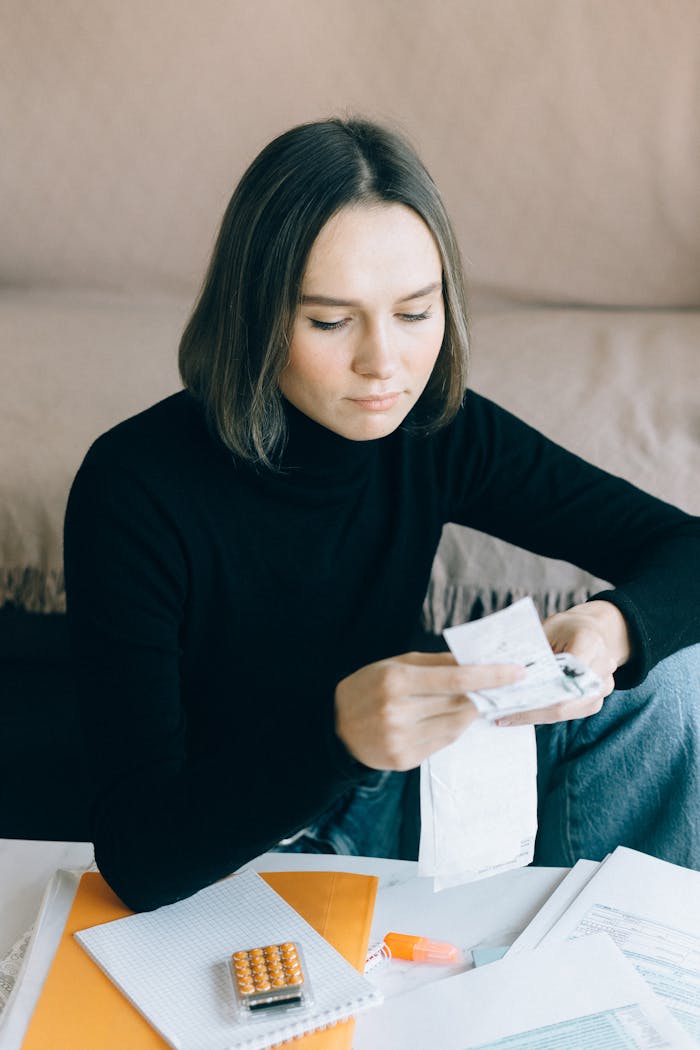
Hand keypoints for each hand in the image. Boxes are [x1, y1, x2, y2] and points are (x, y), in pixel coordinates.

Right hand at [335, 652, 524, 769]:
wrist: (335, 729)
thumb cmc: (368, 688)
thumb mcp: (395, 664)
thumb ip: (436, 663)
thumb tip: (476, 660)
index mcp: (396, 681)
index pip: (455, 679)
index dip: (491, 676)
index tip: (517, 672)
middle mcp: (399, 713)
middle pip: (460, 703)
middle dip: (483, 694)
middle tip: (502, 685)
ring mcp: (402, 740)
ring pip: (456, 726)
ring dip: (468, 712)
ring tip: (470, 701)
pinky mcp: (405, 760)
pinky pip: (443, 742)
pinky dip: (451, 728)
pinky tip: (444, 718)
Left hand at [497, 600, 631, 727]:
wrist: (593, 631)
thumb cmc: (566, 628)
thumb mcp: (548, 629)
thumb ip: (534, 649)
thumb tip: (507, 673)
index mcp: (590, 643)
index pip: (565, 672)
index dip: (539, 688)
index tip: (511, 695)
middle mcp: (602, 667)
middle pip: (566, 699)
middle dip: (532, 708)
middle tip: (502, 713)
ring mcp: (603, 687)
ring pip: (566, 711)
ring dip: (535, 715)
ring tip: (507, 716)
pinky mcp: (595, 701)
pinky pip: (568, 713)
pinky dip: (544, 714)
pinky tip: (521, 714)